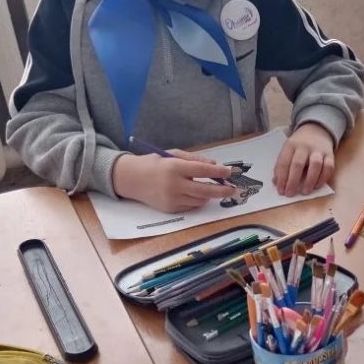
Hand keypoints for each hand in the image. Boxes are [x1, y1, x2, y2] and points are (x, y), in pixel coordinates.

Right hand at [112, 149, 237, 211]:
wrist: (131, 179)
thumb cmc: (155, 163)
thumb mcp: (173, 154)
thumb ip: (195, 159)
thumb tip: (216, 165)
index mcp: (174, 168)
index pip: (202, 170)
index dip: (219, 172)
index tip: (230, 171)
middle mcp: (173, 185)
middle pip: (205, 190)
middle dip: (222, 190)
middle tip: (233, 189)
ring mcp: (172, 199)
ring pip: (200, 200)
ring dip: (208, 194)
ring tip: (210, 187)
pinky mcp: (170, 209)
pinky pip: (191, 206)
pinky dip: (197, 200)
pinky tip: (194, 193)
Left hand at [273, 122, 334, 196]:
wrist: (317, 130)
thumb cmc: (299, 145)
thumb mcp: (288, 150)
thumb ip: (281, 165)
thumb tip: (276, 182)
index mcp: (291, 145)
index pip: (284, 162)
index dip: (281, 178)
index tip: (280, 190)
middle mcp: (304, 146)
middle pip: (298, 164)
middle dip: (293, 181)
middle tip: (290, 194)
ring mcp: (318, 150)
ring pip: (315, 165)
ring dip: (309, 180)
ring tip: (305, 191)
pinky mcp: (330, 154)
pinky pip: (329, 167)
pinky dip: (323, 178)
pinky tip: (317, 186)